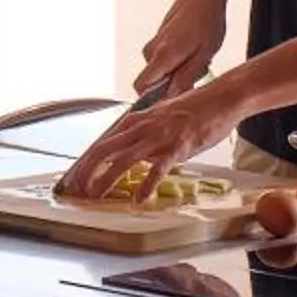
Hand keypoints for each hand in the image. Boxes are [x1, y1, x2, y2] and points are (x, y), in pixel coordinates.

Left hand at [58, 83, 245, 202]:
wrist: (221, 98)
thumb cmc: (194, 109)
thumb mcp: (160, 119)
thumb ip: (145, 135)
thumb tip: (134, 152)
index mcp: (136, 121)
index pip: (102, 143)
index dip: (85, 161)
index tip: (75, 176)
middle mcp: (142, 127)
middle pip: (103, 149)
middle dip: (86, 171)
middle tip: (76, 189)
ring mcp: (159, 137)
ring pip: (123, 159)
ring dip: (107, 178)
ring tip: (96, 195)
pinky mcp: (178, 146)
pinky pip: (158, 168)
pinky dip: (147, 184)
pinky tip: (139, 198)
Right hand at [136, 0, 232, 96]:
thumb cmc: (207, 22)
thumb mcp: (204, 55)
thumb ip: (185, 78)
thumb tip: (170, 98)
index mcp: (162, 55)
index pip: (140, 86)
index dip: (151, 98)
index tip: (169, 102)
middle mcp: (152, 49)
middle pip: (151, 80)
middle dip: (170, 84)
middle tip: (196, 76)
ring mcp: (154, 42)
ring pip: (159, 69)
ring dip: (175, 72)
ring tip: (198, 60)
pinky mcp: (159, 38)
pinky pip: (162, 59)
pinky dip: (177, 61)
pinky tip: (194, 50)